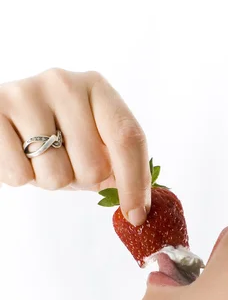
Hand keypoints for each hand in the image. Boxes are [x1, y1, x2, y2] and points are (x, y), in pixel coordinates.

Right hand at [0, 68, 151, 225]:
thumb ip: (119, 168)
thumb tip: (141, 211)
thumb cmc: (54, 137)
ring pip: (55, 176)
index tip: (136, 216)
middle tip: (64, 162)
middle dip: (79, 179)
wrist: (3, 121)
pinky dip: (20, 178)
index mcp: (97, 88)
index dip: (136, 183)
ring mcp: (26, 94)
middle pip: (93, 166)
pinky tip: (15, 154)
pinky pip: (19, 175)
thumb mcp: (92, 145)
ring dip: (48, 180)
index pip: (128, 139)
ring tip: (38, 158)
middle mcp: (64, 83)